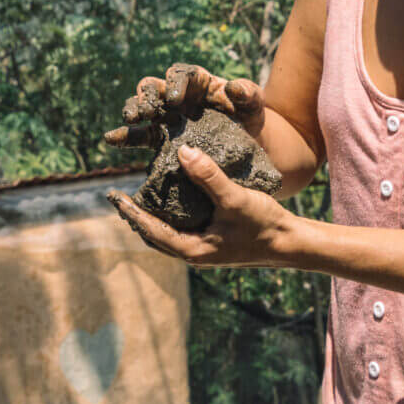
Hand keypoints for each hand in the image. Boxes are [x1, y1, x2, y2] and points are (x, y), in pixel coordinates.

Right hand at [103, 62, 264, 149]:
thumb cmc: (251, 118)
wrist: (249, 145)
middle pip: (154, 87)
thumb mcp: (255, 104)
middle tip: (148, 110)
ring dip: (134, 110)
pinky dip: (125, 136)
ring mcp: (167, 116)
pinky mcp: (161, 137)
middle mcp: (178, 95)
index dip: (175, 83)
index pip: (180, 74)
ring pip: (143, 107)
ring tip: (131, 119)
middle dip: (148, 96)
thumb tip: (234, 86)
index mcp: (197, 82)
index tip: (175, 99)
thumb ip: (249, 93)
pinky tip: (112, 139)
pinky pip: (139, 134)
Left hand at [106, 143, 292, 268]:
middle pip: (154, 235)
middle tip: (122, 196)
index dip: (130, 213)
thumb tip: (182, 152)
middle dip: (137, 216)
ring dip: (155, 216)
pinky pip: (185, 227)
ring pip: (169, 233)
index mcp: (191, 249)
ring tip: (144, 194)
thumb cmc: (264, 225)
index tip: (112, 197)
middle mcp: (194, 252)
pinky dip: (174, 214)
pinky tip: (177, 197)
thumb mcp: (235, 198)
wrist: (291, 243)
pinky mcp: (215, 241)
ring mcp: (204, 248)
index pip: (149, 230)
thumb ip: (209, 176)